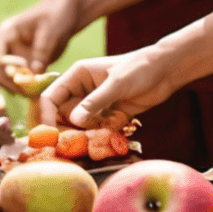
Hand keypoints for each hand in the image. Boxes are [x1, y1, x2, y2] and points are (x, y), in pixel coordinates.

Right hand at [0, 0, 79, 92]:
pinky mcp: (26, 64)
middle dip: (10, 84)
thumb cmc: (57, 15)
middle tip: (28, 93)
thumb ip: (42, 52)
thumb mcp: (51, 31)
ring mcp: (16, 56)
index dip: (5, 71)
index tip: (23, 77)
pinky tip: (39, 91)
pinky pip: (22, 80)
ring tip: (35, 94)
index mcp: (6, 34)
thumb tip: (34, 73)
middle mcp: (6, 47)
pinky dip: (28, 87)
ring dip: (18, 88)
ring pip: (8, 79)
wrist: (68, 12)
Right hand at [38, 46, 174, 127]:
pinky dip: (101, 135)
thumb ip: (95, 102)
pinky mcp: (107, 114)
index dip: (47, 116)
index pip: (51, 97)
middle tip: (77, 143)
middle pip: (63, 115)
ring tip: (99, 136)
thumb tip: (73, 121)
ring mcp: (95, 103)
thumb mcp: (117, 84)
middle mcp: (81, 90)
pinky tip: (113, 133)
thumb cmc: (139, 68)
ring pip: (80, 125)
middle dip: (69, 130)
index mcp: (77, 75)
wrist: (165, 71)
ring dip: (87, 134)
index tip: (50, 136)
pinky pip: (96, 129)